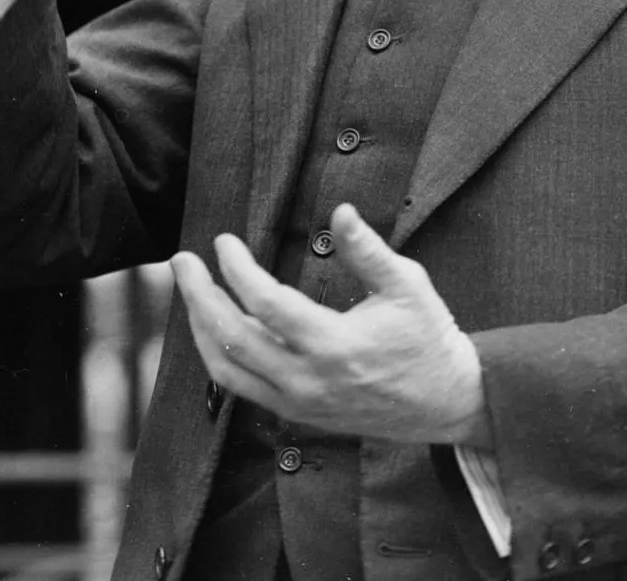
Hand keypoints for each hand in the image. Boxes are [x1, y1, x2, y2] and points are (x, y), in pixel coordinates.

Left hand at [171, 203, 491, 447]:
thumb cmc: (428, 336)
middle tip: (180, 261)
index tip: (224, 241)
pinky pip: (242, 389)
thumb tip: (339, 210)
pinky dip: (219, 357)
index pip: (266, 304)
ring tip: (188, 291)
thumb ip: (368, 250)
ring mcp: (299, 404)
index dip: (238, 270)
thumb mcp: (407, 285)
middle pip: (232, 340)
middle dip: (199, 297)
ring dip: (200, 329)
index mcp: (335, 346)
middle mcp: (308, 381)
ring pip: (227, 371)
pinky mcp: (298, 415)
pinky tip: (213, 328)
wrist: (446, 401)